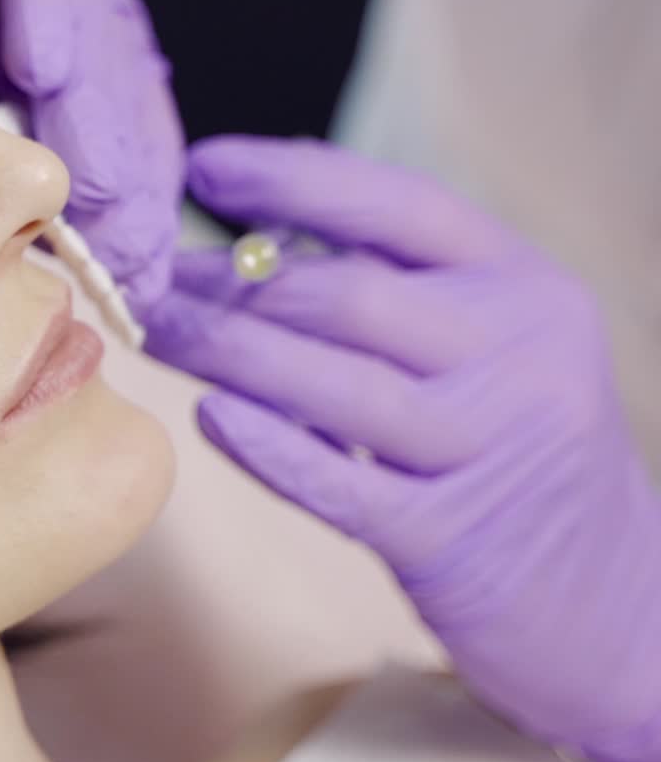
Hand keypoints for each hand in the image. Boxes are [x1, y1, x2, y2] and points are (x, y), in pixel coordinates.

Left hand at [145, 135, 660, 761]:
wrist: (610, 596)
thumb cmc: (515, 439)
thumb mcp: (490, 338)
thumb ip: (398, 281)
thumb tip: (258, 226)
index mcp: (523, 285)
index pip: (401, 205)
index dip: (294, 178)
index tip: (205, 165)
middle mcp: (519, 356)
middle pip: (348, 297)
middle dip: (233, 281)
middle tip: (152, 275)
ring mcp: (491, 449)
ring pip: (333, 385)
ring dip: (226, 352)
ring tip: (157, 330)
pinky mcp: (454, 540)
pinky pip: (339, 484)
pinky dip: (268, 446)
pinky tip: (210, 415)